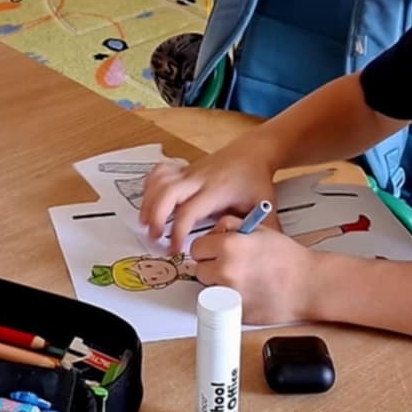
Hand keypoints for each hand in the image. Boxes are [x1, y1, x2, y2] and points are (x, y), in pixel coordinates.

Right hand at [139, 142, 275, 254]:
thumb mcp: (265, 208)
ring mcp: (189, 172)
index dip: (178, 232)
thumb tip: (258, 258)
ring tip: (146, 224)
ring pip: (159, 181)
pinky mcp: (183, 169)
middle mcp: (199, 179)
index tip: (175, 249)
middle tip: (154, 237)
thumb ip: (262, 234)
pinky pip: (159, 172)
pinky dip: (150, 186)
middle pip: (167, 192)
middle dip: (155, 215)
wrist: (253, 153)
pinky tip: (150, 202)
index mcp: (218, 191)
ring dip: (148, 202)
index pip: (190, 211)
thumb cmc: (256, 181)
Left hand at [188, 219, 318, 324]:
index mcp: (228, 246)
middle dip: (212, 267)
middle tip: (232, 266)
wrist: (309, 284)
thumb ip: (230, 225)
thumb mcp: (259, 229)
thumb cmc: (289, 258)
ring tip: (243, 279)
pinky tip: (249, 293)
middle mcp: (225, 270)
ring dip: (219, 285)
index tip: (215, 251)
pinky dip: (231, 301)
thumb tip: (213, 232)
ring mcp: (229, 294)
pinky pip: (223, 305)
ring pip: (208, 289)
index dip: (207, 249)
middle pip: (199, 270)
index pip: (196, 248)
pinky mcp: (235, 312)